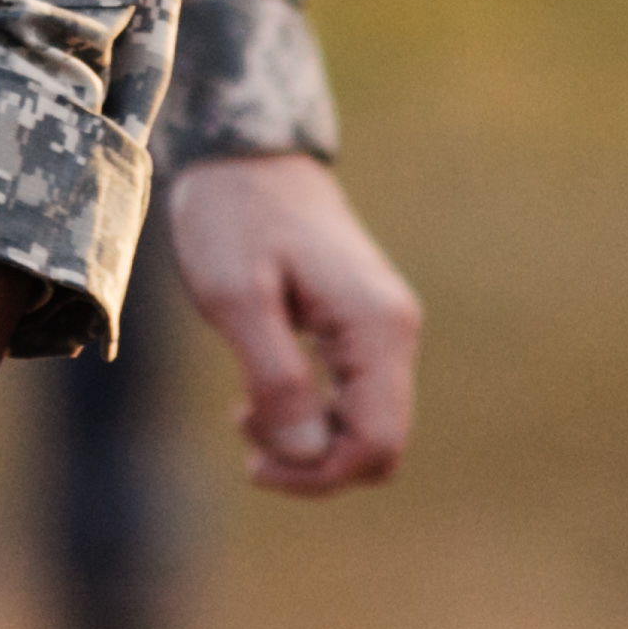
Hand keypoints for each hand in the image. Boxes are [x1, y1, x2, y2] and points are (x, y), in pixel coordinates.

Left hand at [167, 152, 421, 494]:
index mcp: (376, 329)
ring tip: (244, 410)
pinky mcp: (362, 324)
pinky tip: (260, 395)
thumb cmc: (232, 217)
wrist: (241, 153)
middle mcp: (394, 332)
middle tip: (243, 427)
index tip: (254, 464)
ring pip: (365, 424)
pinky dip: (311, 411)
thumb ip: (275, 378)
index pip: (377, 446)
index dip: (319, 474)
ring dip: (307, 437)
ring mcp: (383, 327)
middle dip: (312, 460)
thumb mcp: (235, 298)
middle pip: (378, 444)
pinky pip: (353, 396)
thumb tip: (305, 455)